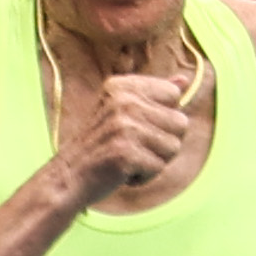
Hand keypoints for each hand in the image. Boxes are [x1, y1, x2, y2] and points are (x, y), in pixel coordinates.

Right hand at [55, 73, 192, 205]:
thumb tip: (185, 79)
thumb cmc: (101, 145)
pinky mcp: (125, 154)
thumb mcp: (123, 110)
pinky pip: (159, 168)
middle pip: (180, 122)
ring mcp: (124, 127)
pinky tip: (123, 172)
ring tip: (129, 158)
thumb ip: (154, 94)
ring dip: (155, 160)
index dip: (163, 116)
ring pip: (174, 147)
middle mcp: (123, 102)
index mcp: (123, 86)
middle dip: (163, 142)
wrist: (70, 176)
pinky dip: (145, 176)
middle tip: (134, 147)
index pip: (173, 94)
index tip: (137, 125)